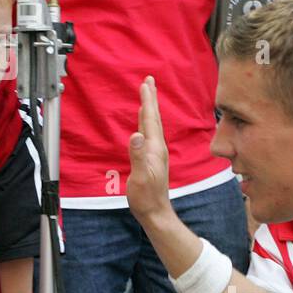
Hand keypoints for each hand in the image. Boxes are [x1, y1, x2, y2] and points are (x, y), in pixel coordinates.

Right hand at [127, 76, 172, 225]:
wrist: (155, 211)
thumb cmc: (146, 197)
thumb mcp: (141, 177)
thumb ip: (138, 156)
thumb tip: (135, 135)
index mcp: (154, 148)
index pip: (150, 119)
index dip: (148, 101)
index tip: (145, 84)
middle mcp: (156, 147)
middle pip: (153, 117)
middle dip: (151, 98)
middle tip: (149, 81)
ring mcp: (154, 152)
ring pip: (152, 124)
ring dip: (149, 108)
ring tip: (147, 95)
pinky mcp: (150, 157)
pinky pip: (149, 133)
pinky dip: (146, 121)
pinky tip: (144, 122)